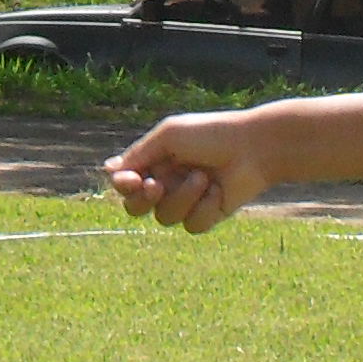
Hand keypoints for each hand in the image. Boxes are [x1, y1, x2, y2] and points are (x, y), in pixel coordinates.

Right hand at [104, 110, 274, 230]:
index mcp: (154, 161)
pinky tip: (218, 192)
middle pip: (135, 208)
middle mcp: (167, 183)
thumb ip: (139, 154)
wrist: (254, 148)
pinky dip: (203, 208)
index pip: (124, 184)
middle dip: (143, 200)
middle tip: (157, 186)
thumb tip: (108, 170)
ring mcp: (186, 201)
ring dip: (183, 198)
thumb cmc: (211, 134)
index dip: (124, 187)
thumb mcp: (170, 136)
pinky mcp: (207, 216)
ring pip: (165, 218)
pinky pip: (192, 226)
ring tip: (204, 177)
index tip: (133, 180)